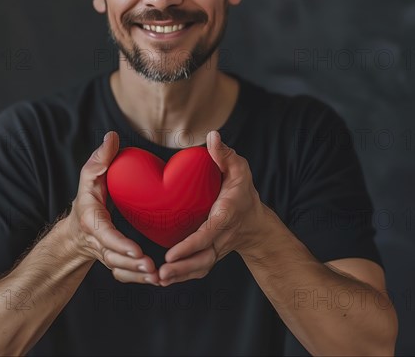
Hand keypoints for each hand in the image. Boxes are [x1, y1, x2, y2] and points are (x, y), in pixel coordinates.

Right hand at [67, 131, 159, 284]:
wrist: (78, 224)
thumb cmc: (88, 196)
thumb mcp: (89, 174)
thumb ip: (100, 158)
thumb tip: (112, 136)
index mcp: (92, 220)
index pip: (104, 235)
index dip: (120, 245)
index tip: (137, 251)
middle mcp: (98, 241)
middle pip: (113, 258)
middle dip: (132, 265)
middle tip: (153, 268)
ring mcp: (105, 253)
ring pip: (119, 270)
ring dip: (138, 276)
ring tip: (159, 276)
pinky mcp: (114, 260)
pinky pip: (124, 275)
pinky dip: (138, 279)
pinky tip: (156, 278)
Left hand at [158, 131, 264, 286]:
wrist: (255, 221)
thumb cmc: (243, 191)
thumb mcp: (239, 168)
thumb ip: (225, 154)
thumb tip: (213, 136)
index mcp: (226, 215)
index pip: (208, 233)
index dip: (191, 245)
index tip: (172, 252)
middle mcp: (222, 236)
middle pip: (204, 258)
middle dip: (183, 268)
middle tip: (161, 272)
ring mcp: (217, 248)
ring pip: (200, 267)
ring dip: (180, 275)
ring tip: (159, 278)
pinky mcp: (211, 254)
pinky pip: (198, 268)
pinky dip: (182, 276)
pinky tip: (163, 278)